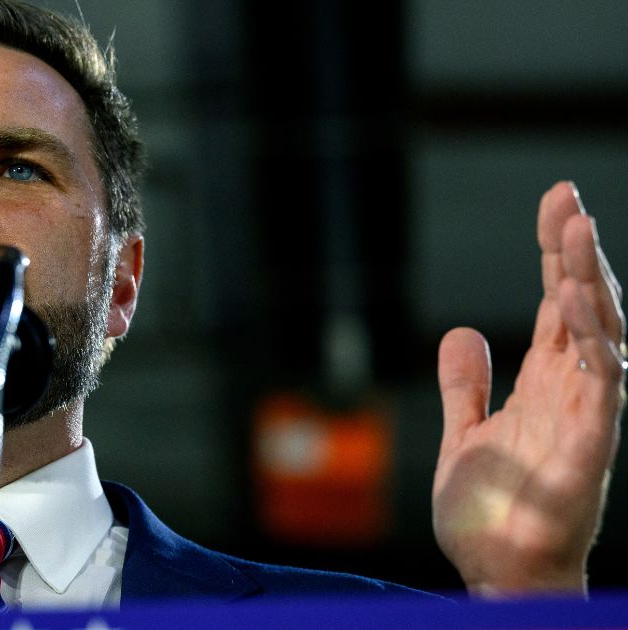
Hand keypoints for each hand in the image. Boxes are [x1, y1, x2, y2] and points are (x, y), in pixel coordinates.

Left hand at [432, 182, 624, 597]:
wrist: (497, 576)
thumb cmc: (490, 515)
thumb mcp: (462, 435)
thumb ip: (465, 387)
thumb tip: (462, 332)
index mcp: (543, 384)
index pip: (557, 303)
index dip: (556, 252)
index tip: (554, 202)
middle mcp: (572, 391)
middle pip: (582, 305)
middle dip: (575, 250)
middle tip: (565, 194)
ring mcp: (588, 416)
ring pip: (603, 335)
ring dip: (592, 282)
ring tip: (577, 228)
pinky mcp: (592, 447)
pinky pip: (605, 385)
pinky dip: (598, 342)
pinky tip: (584, 303)